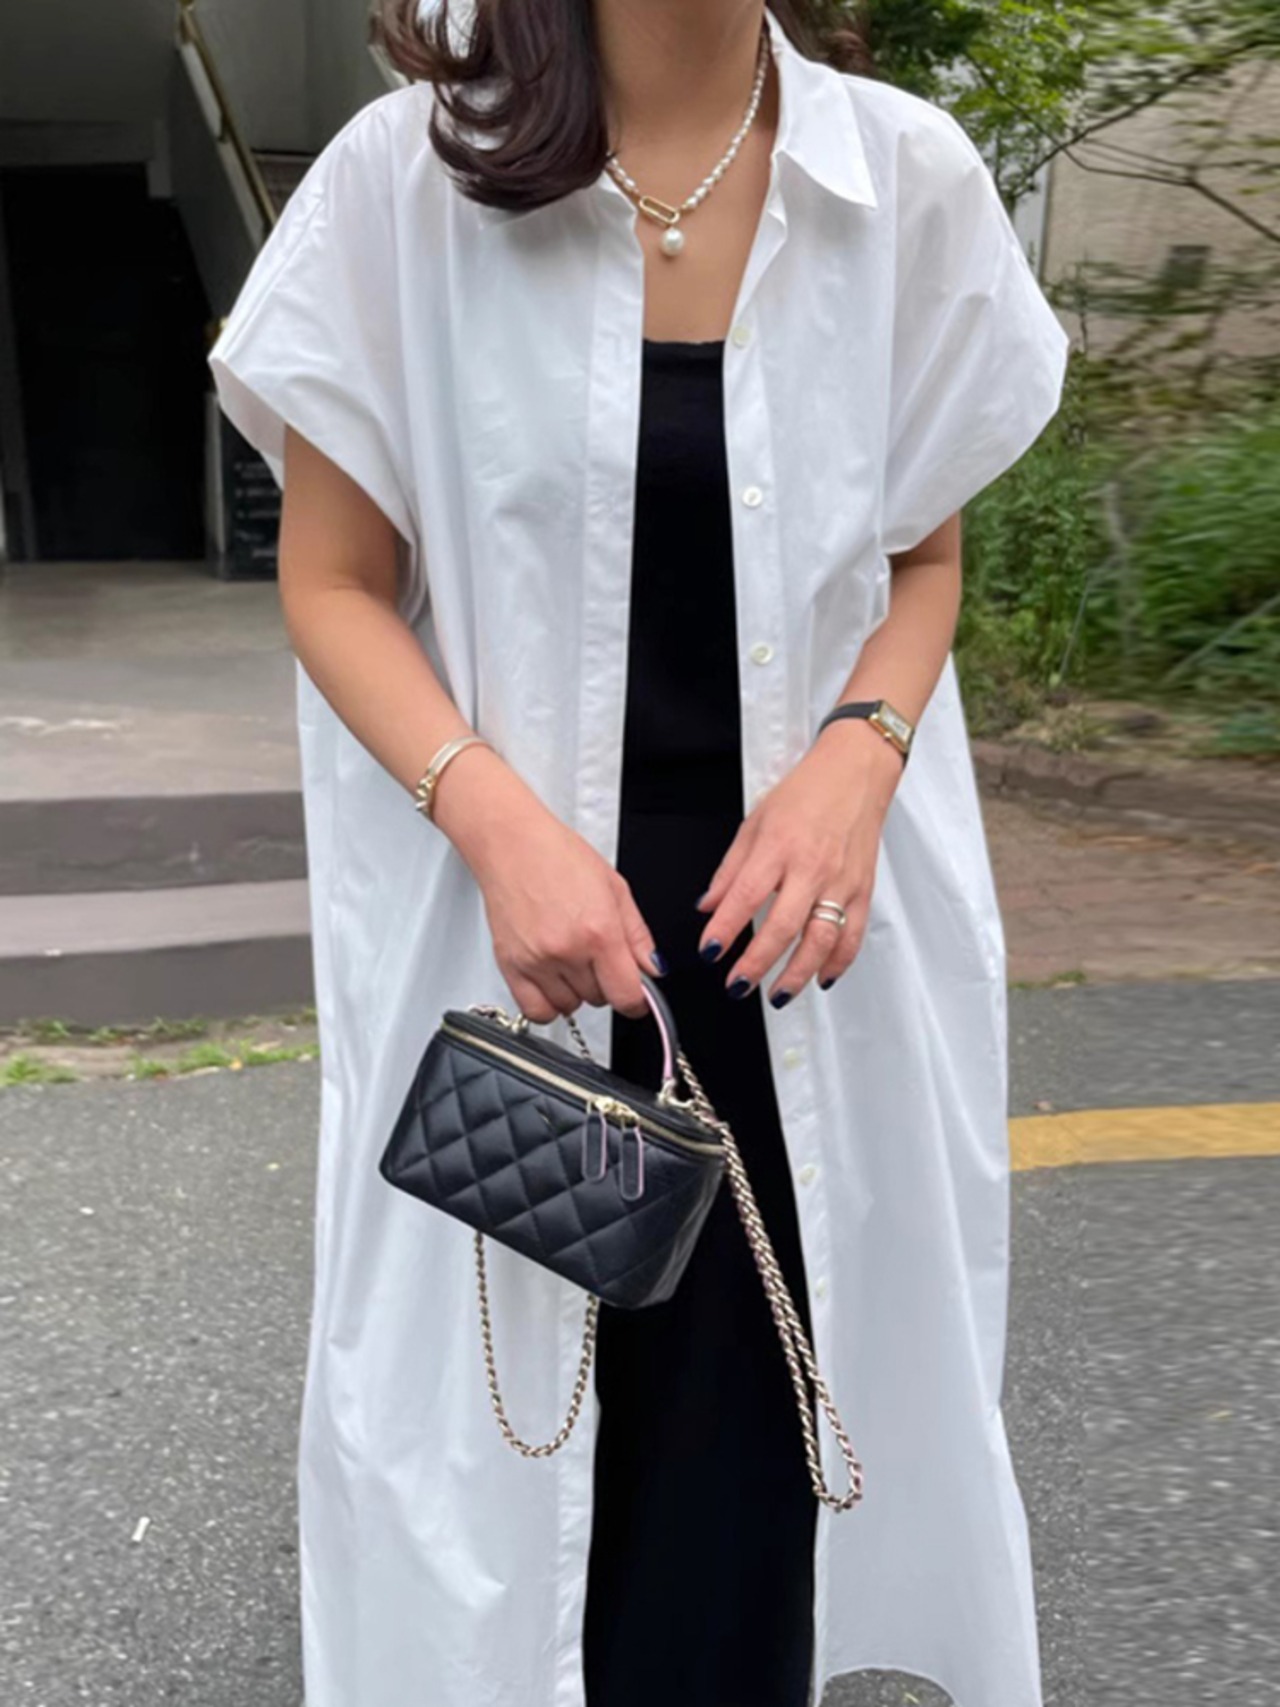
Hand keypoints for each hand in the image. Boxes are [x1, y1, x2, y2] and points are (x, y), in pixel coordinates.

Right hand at [432, 747, 661, 1022]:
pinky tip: (553, 983)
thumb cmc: (559, 857)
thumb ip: (638, 935)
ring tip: (572, 961)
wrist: (512, 844)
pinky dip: (548, 1005)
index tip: (635, 995)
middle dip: (605, 983)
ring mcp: (536, 961)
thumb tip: (652, 970)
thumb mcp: (615, 888)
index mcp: (600, 931)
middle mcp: (568, 951)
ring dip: (577, 992)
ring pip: (570, 1007)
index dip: (636, 1000)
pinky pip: (536, 1011)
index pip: (626, 995)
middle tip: (597, 957)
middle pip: (600, 1000)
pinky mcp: (510, 966)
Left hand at [696, 720, 903, 1004]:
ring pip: (821, 939)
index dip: (725, 928)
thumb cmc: (806, 792)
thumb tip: (708, 905)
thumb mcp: (756, 821)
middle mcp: (812, 867)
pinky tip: (822, 978)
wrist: (857, 773)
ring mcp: (841, 881)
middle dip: (757, 963)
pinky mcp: (863, 890)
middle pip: (783, 927)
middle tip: (737, 986)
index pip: (746, 896)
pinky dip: (838, 962)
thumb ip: (731, 868)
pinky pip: (853, 934)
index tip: (709, 951)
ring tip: (777, 996)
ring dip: (798, 974)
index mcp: (778, 847)